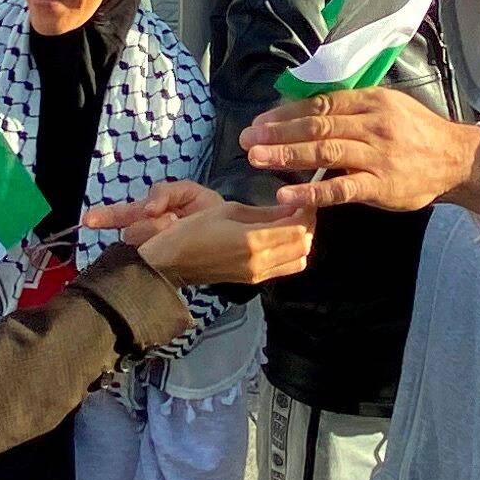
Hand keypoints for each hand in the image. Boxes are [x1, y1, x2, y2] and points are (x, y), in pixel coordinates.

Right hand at [92, 178, 315, 284]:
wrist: (171, 263)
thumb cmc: (193, 230)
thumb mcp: (228, 211)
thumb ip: (263, 213)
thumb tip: (289, 207)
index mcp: (253, 241)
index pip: (298, 229)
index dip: (307, 212)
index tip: (303, 198)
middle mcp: (260, 262)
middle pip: (304, 246)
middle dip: (308, 225)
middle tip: (300, 208)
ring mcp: (258, 275)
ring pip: (299, 260)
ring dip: (301, 241)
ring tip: (291, 223)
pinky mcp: (254, 281)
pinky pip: (285, 268)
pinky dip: (291, 252)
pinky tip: (279, 237)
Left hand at [246, 88, 479, 216]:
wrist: (454, 160)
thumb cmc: (416, 132)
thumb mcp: (387, 106)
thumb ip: (352, 107)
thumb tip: (308, 108)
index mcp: (371, 101)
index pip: (320, 104)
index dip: (287, 113)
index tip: (260, 122)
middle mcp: (371, 125)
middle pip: (317, 126)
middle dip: (278, 133)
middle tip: (247, 140)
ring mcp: (376, 157)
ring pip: (324, 152)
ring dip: (286, 156)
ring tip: (257, 160)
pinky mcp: (380, 186)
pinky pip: (340, 189)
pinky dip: (312, 192)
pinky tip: (287, 196)